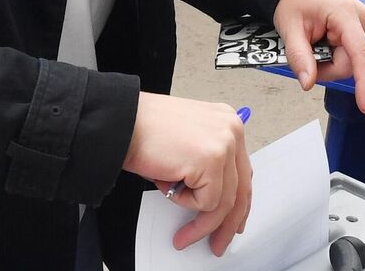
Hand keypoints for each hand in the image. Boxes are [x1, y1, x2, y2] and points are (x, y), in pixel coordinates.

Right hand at [125, 93, 252, 254]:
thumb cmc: (145, 131)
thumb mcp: (187, 142)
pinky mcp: (212, 160)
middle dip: (228, 222)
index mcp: (227, 123)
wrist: (122, 123)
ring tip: (184, 235)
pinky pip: (206, 202)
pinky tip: (168, 185)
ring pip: (224, 201)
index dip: (238, 202)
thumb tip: (213, 197)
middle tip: (218, 241)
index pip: (242, 171)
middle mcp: (231, 130)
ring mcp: (224, 144)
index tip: (233, 221)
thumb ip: (206, 161)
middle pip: (240, 188)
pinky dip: (184, 203)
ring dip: (202, 224)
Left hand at [273, 0, 364, 113]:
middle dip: (326, 69)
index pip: (360, 54)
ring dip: (327, 62)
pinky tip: (320, 41)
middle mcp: (359, 19)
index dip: (364, 82)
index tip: (364, 105)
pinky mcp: (356, 28)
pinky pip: (346, 53)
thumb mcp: (290, 28)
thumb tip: (308, 83)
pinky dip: (330, 54)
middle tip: (304, 58)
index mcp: (345, 15)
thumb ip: (299, 56)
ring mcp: (360, 23)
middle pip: (349, 63)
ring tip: (310, 43)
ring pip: (347, 61)